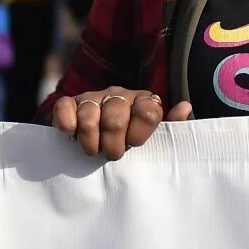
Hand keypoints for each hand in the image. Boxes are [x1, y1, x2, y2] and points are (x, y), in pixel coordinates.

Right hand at [50, 88, 192, 160]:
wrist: (97, 135)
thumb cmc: (131, 139)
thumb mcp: (153, 136)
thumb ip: (171, 125)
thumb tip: (184, 107)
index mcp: (142, 101)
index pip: (148, 112)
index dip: (140, 134)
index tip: (133, 144)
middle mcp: (118, 95)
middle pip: (116, 118)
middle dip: (113, 145)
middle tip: (112, 154)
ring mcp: (92, 97)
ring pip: (89, 117)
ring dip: (90, 142)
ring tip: (93, 150)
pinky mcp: (69, 103)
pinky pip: (64, 110)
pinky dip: (67, 127)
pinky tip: (72, 136)